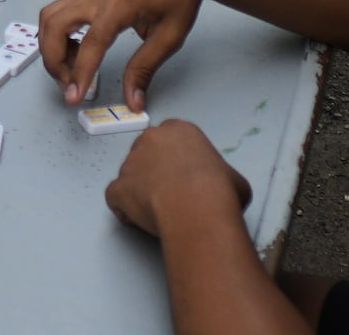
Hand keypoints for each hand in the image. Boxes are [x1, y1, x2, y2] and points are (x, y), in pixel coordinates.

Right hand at [37, 0, 216, 106]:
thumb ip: (145, 69)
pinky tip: (77, 49)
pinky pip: (60, 12)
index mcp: (120, 5)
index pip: (91, 43)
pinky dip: (57, 34)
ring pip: (50, 16)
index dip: (80, 73)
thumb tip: (132, 101)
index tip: (74, 97)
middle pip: (55, 25)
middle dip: (53, 60)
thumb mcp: (169, 37)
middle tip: (70, 85)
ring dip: (51, 46)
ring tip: (71, 68)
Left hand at [103, 120, 249, 240]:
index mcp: (180, 130)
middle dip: (153, 170)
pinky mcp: (118, 187)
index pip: (170, 138)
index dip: (174, 158)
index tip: (182, 174)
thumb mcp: (234, 178)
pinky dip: (123, 208)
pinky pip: (115, 197)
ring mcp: (130, 162)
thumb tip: (226, 190)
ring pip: (129, 175)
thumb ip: (222, 175)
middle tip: (169, 192)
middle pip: (145, 152)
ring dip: (139, 190)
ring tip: (157, 210)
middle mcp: (151, 139)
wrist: (198, 207)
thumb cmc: (219, 190)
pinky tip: (138, 219)